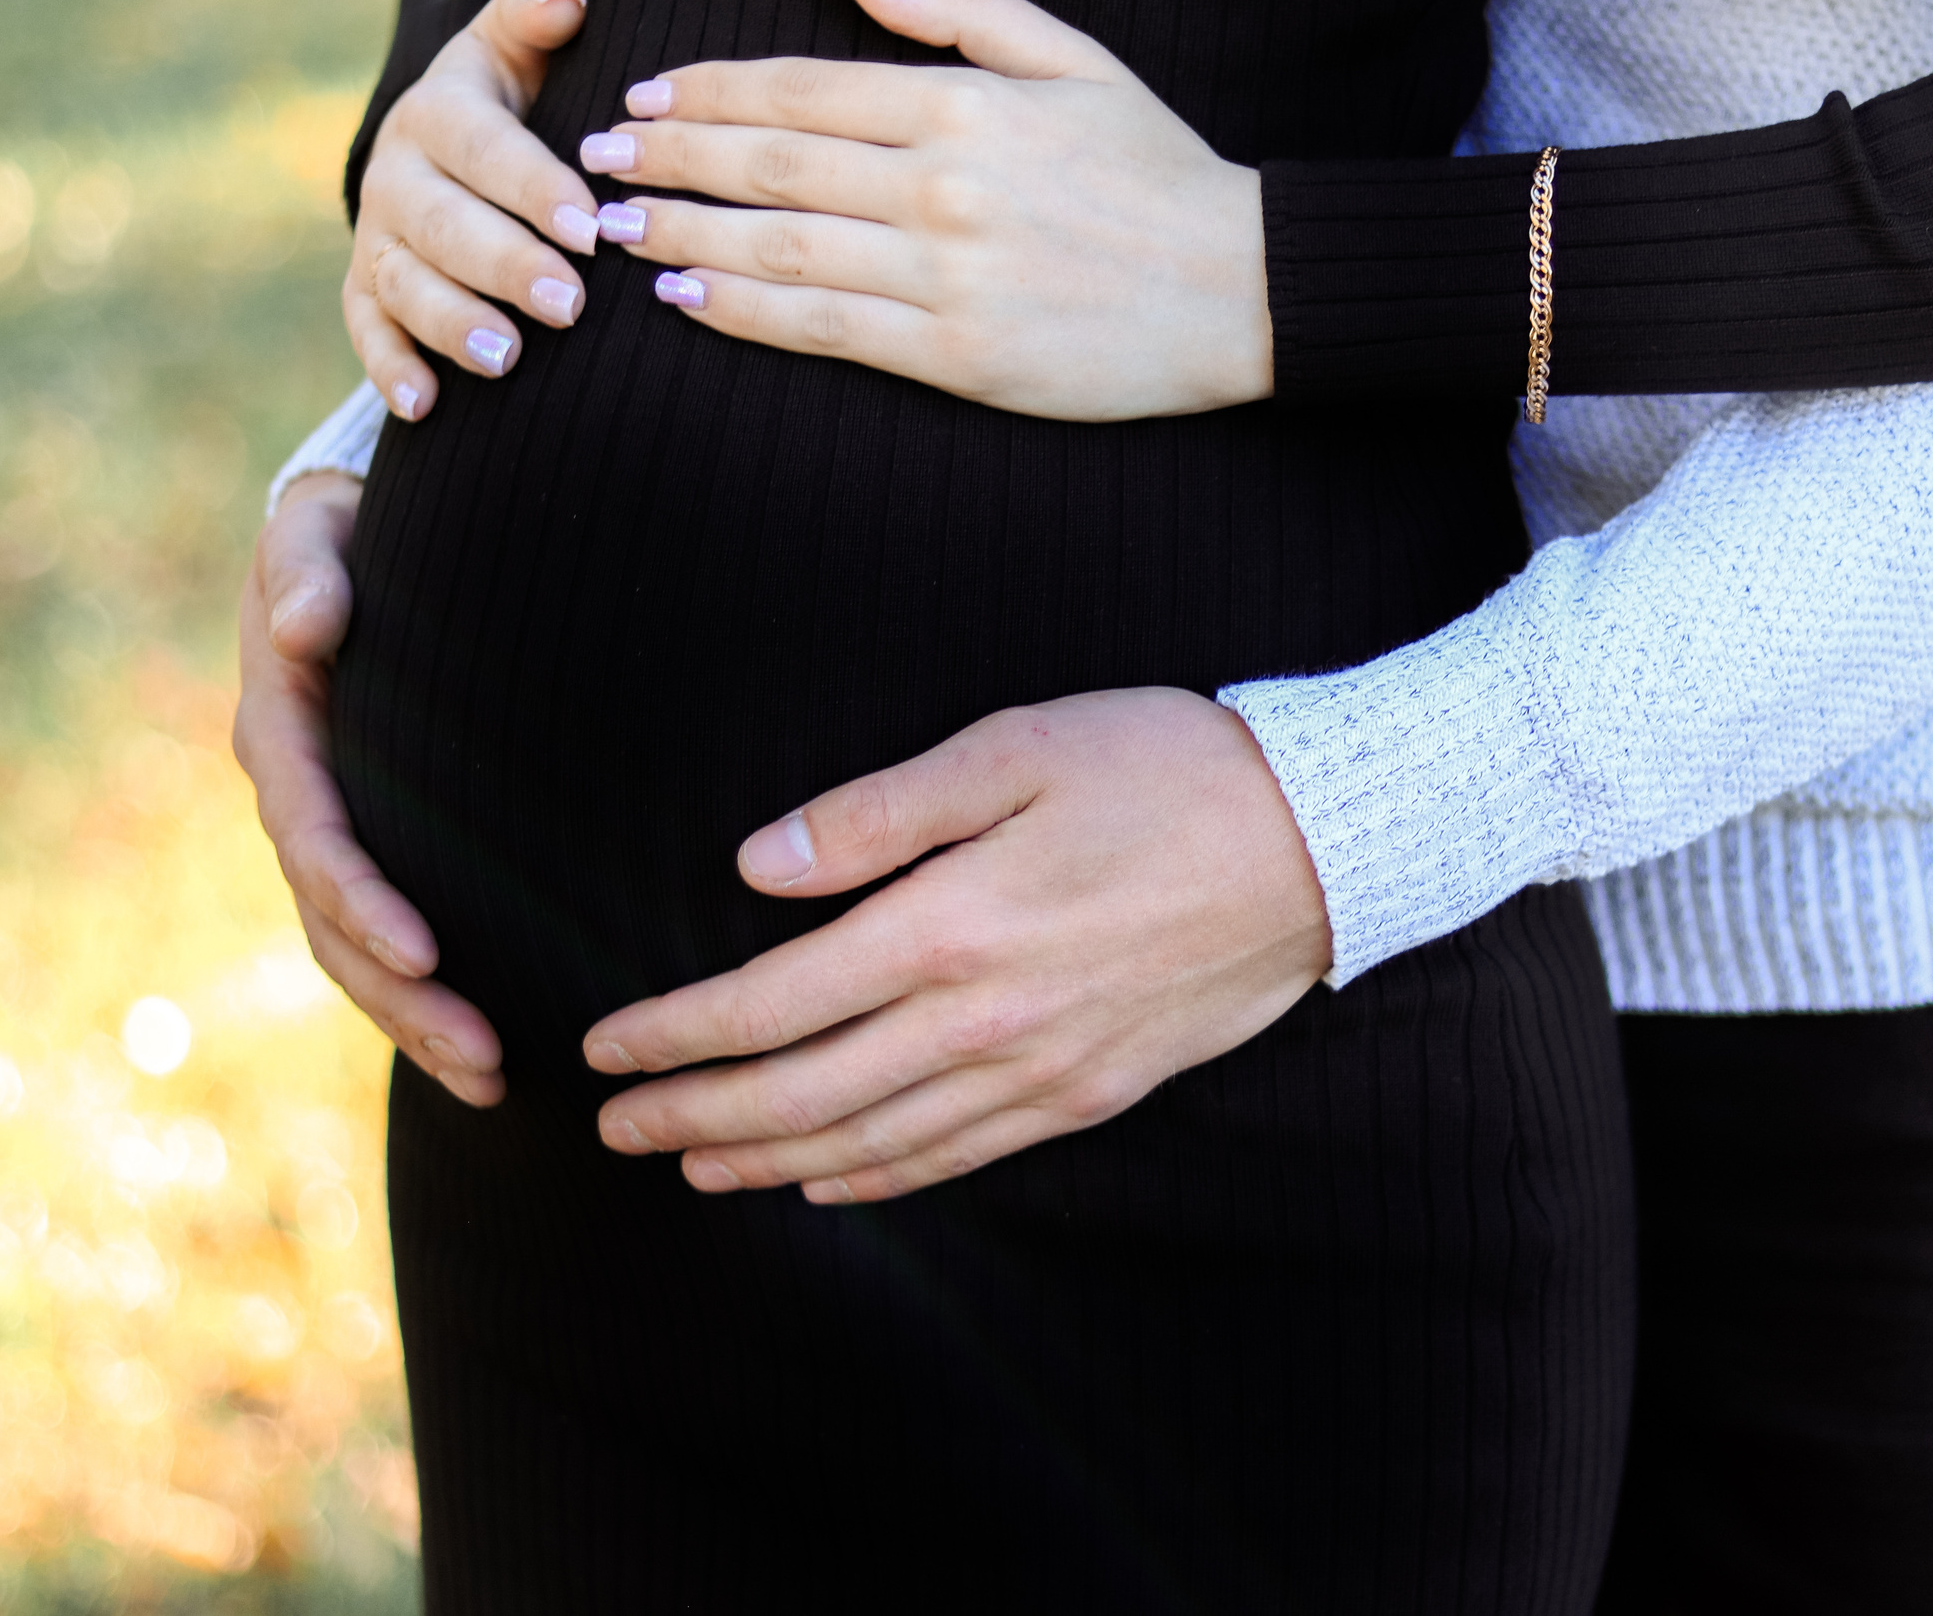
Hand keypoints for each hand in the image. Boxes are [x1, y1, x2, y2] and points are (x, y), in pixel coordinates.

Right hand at [232, 472, 504, 1105]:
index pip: (317, 838)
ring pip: (359, 957)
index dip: (365, 901)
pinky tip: (495, 1058)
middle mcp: (299, 800)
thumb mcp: (318, 529)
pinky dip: (432, 1002)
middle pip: (338, 926)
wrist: (354, 551)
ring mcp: (334, 834)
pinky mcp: (375, 853)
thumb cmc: (345, 535)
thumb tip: (311, 619)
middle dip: (406, 999)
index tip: (427, 950)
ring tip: (496, 1080)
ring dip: (422, 1023)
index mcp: (283, 735)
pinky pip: (388, 946)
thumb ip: (312, 566)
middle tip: (487, 1056)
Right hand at [346, 0, 603, 418]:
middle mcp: (398, 176)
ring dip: (451, 323)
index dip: (534, 189)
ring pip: (403, 284)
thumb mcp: (518, 48)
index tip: (591, 228)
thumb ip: (534, 17)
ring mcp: (378, 238)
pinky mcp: (366, 290)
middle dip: (505, 266)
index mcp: (439, 114)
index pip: (485, 151)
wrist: (450, 145)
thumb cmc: (512, 100)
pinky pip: (367, 332)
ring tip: (505, 358)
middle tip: (568, 305)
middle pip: (444, 226)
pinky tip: (424, 406)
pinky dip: (389, 371)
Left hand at [581, 688, 1331, 1200]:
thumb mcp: (1016, 749)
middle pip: (802, 1093)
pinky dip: (881, 1180)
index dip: (675, 1035)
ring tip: (698, 1166)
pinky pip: (962, 1158)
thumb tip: (757, 867)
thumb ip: (879, 813)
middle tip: (615, 1131)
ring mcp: (1041, 1072)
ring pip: (873, 1144)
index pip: (769, 1003)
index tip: (606, 1048)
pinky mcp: (1093, 1094)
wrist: (1326, 843)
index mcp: (947, 927)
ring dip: (770, 1160)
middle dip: (693, 1116)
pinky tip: (832, 1184)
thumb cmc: (1169, 772)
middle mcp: (982, 1022)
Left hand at [587, 0, 1271, 420]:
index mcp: (963, 105)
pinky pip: (826, 328)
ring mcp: (946, 273)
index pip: (799, 87)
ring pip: (778, 246)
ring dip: (682, 233)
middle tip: (600, 159)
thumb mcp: (1074, 58)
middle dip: (669, 157)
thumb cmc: (1158, 171)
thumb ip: (959, 7)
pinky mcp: (957, 354)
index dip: (707, 90)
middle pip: (767, 161)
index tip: (646, 95)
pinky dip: (744, 312)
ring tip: (614, 229)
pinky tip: (687, 298)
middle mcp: (941, 184)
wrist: (1241, 290)